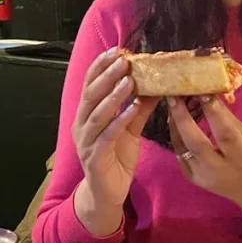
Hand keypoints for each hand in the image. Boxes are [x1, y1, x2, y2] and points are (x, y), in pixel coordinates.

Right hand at [72, 49, 157, 231]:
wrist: (108, 193)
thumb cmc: (116, 158)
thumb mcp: (131, 129)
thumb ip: (140, 108)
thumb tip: (159, 86)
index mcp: (87, 114)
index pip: (91, 84)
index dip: (101, 66)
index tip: (118, 50)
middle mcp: (82, 124)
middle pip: (91, 94)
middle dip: (107, 75)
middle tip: (123, 60)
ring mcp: (86, 141)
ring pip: (97, 113)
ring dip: (113, 96)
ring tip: (129, 81)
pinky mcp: (95, 157)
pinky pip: (106, 136)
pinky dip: (118, 121)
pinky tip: (131, 110)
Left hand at [167, 96, 241, 221]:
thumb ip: (227, 119)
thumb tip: (209, 94)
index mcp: (240, 157)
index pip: (224, 132)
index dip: (212, 112)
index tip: (202, 91)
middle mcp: (218, 169)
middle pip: (196, 142)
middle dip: (182, 117)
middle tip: (174, 95)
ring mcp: (202, 176)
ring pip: (182, 148)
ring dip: (175, 124)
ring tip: (172, 104)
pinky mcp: (192, 179)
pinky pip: (181, 155)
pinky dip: (177, 137)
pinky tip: (175, 122)